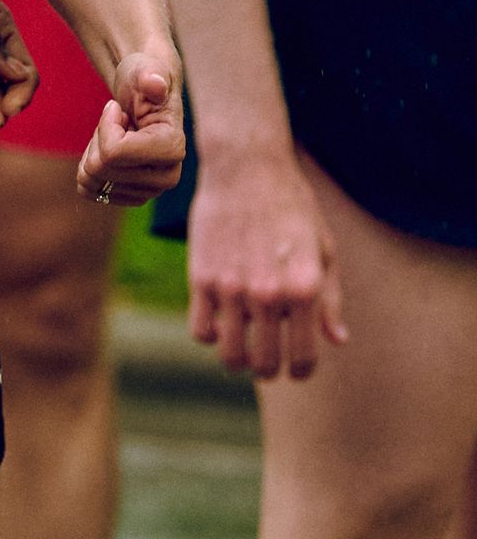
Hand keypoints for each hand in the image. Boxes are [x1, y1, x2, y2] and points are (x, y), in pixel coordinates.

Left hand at [76, 46, 185, 208]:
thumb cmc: (143, 78)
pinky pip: (89, 190)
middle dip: (98, 139)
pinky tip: (109, 151)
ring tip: (115, 135)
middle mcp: (167, 178)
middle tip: (117, 123)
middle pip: (100, 169)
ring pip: (92, 181)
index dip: (105, 125)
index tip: (116, 108)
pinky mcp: (132, 198)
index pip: (113, 152)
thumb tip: (155, 84)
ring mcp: (149, 192)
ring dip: (94, 152)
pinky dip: (90, 166)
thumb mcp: (145, 70)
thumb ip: (151, 75)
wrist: (143, 97)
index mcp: (173, 149)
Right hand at [187, 147, 346, 377]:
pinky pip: (200, 329)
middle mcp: (268, 293)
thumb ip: (330, 299)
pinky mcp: (201, 277)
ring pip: (229, 353)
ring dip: (238, 359)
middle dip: (268, 369)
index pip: (303, 357)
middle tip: (268, 362)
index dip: (301, 370)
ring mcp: (231, 286)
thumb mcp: (324, 249)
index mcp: (305, 288)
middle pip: (264, 363)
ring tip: (242, 350)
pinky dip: (210, 335)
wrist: (246, 167)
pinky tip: (220, 322)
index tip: (297, 368)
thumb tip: (337, 341)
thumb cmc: (292, 206)